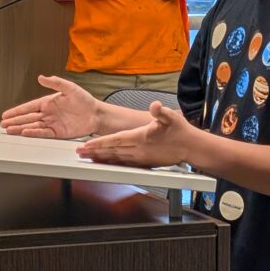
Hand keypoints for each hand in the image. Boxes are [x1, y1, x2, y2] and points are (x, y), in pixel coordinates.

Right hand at [0, 75, 99, 138]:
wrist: (96, 114)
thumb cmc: (84, 100)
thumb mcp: (69, 88)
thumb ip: (55, 82)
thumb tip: (41, 77)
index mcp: (48, 102)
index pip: (29, 107)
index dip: (17, 111)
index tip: (6, 114)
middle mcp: (48, 113)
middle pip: (27, 118)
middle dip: (14, 121)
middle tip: (2, 124)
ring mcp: (52, 123)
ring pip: (32, 126)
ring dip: (20, 128)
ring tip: (9, 130)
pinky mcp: (58, 133)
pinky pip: (43, 133)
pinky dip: (34, 133)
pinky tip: (24, 133)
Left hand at [76, 102, 193, 167]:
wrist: (190, 147)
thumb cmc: (180, 131)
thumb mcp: (171, 116)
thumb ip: (161, 112)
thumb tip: (155, 106)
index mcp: (141, 137)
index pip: (116, 140)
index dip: (100, 143)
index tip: (86, 144)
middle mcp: (138, 150)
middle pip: (111, 151)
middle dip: (94, 152)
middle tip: (78, 152)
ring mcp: (140, 158)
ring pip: (115, 159)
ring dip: (100, 158)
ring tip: (86, 158)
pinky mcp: (144, 163)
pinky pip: (123, 163)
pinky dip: (111, 163)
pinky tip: (105, 162)